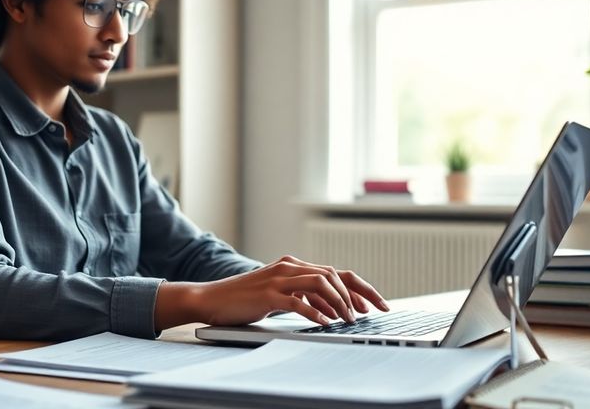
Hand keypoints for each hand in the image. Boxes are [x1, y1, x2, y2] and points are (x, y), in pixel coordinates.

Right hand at [154, 255, 389, 329]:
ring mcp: (278, 278)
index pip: (336, 272)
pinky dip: (315, 312)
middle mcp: (289, 267)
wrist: (212, 299)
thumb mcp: (281, 295)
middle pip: (334, 274)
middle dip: (358, 294)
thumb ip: (305, 297)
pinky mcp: (267, 294)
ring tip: (348, 319)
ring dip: (338, 302)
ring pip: (320, 283)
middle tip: (371, 314)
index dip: (360, 287)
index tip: (377, 304)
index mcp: (295, 266)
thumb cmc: (246, 300)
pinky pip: (297, 301)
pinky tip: (325, 323)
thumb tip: (334, 310)